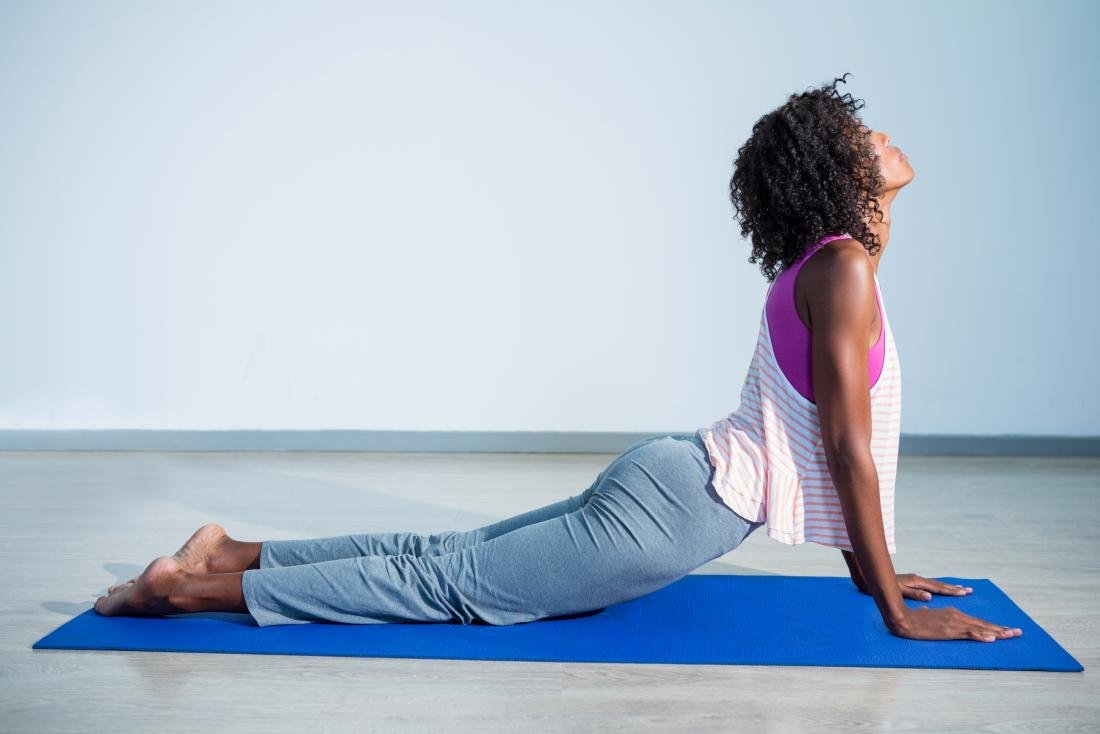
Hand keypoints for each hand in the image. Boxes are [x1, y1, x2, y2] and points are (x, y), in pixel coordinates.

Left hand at [852, 572, 975, 600]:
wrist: (872, 580)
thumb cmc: (884, 587)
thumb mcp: (898, 591)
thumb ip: (914, 594)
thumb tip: (929, 597)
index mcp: (916, 582)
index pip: (938, 587)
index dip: (951, 591)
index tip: (964, 592)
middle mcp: (918, 580)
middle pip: (940, 585)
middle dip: (954, 588)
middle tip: (969, 590)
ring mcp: (916, 581)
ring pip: (936, 585)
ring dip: (949, 588)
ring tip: (961, 589)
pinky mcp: (913, 583)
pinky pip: (931, 586)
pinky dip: (940, 588)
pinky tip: (944, 590)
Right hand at [889, 605, 1022, 641]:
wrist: (902, 618)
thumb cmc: (912, 617)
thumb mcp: (927, 616)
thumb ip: (933, 616)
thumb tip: (929, 613)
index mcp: (953, 613)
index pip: (977, 621)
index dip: (992, 626)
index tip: (1005, 629)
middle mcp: (956, 616)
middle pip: (983, 623)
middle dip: (1002, 629)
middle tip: (1018, 632)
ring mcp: (953, 623)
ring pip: (980, 628)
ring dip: (997, 632)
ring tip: (1011, 635)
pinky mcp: (949, 630)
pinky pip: (969, 633)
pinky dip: (981, 635)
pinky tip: (991, 638)